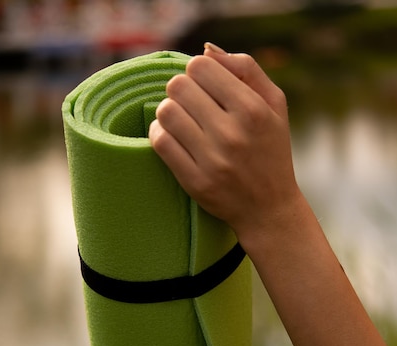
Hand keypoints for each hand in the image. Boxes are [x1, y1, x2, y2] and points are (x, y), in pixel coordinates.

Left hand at [149, 44, 300, 251]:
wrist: (269, 208)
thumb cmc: (271, 151)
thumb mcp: (274, 106)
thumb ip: (246, 70)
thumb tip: (206, 50)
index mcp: (252, 110)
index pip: (201, 67)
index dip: (197, 72)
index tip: (203, 87)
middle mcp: (232, 133)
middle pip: (178, 87)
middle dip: (181, 91)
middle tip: (190, 104)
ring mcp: (212, 160)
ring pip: (165, 113)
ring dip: (168, 112)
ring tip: (180, 121)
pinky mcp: (195, 181)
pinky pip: (160, 143)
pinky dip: (158, 134)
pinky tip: (170, 137)